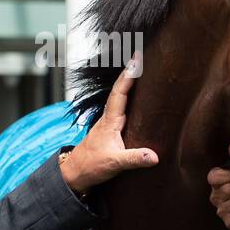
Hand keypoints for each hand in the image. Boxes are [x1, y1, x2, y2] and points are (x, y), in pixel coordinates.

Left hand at [58, 55, 157, 193]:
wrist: (74, 174)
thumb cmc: (91, 166)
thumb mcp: (114, 163)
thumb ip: (133, 159)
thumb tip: (154, 156)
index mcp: (110, 121)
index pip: (120, 93)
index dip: (129, 76)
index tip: (137, 60)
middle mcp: (109, 118)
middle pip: (120, 90)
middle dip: (130, 72)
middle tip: (140, 55)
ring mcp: (109, 123)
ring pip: (120, 98)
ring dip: (128, 83)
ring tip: (139, 69)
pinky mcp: (110, 130)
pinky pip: (121, 108)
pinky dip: (127, 97)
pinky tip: (134, 96)